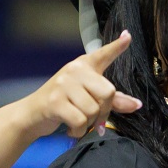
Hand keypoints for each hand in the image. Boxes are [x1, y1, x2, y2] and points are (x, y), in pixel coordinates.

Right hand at [20, 33, 142, 141]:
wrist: (31, 115)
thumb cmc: (63, 105)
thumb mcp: (87, 98)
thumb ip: (112, 101)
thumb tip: (136, 105)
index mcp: (84, 66)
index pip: (103, 54)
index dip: (117, 46)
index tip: (128, 36)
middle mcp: (74, 70)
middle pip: (108, 93)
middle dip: (103, 112)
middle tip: (93, 119)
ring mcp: (63, 84)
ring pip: (93, 110)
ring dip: (88, 123)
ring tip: (77, 121)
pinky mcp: (55, 101)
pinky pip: (80, 120)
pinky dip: (78, 130)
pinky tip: (70, 128)